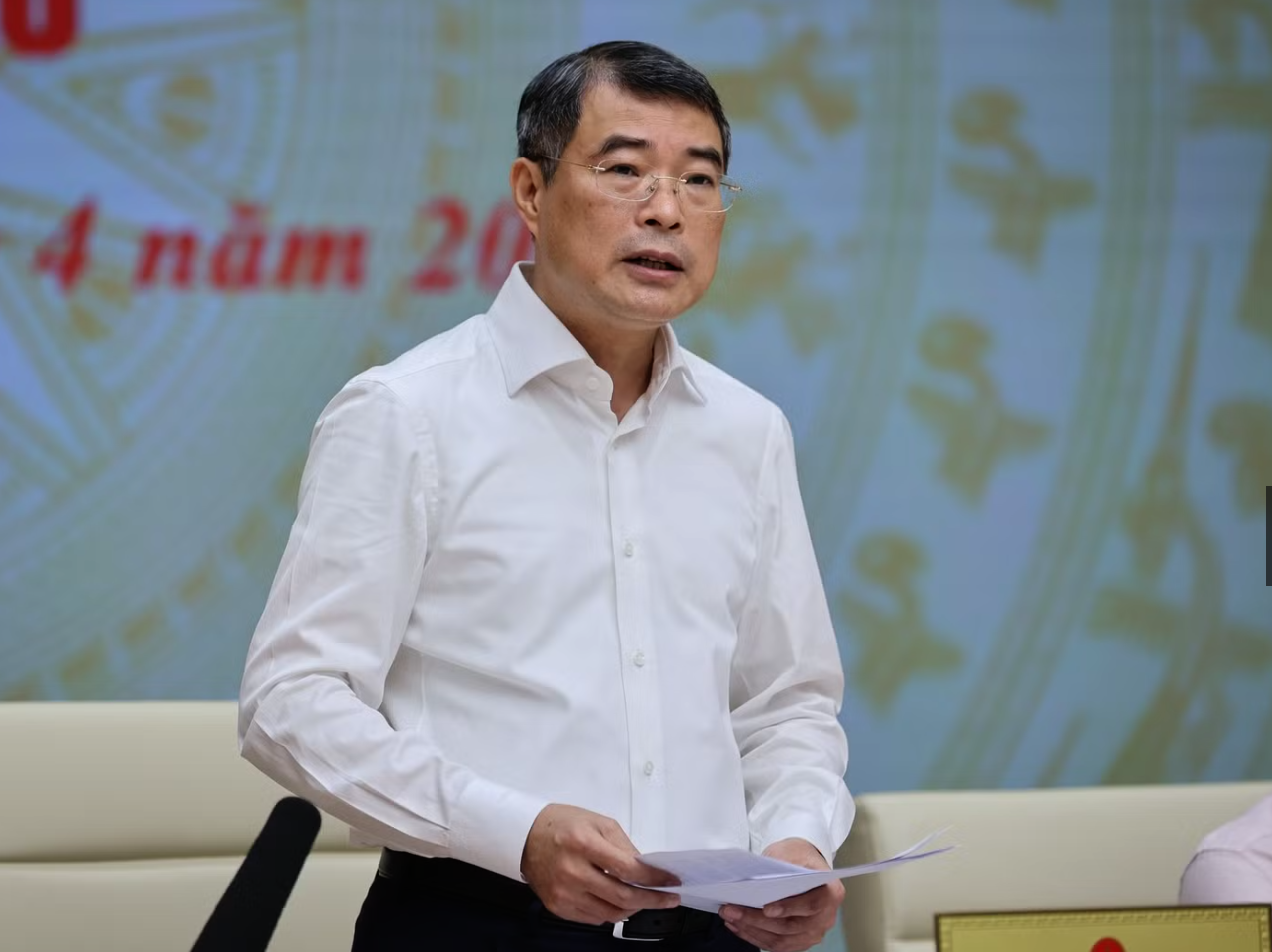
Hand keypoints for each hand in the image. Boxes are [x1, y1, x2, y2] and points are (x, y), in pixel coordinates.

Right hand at [520, 803, 680, 924]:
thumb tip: (645, 869)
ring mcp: (564, 892)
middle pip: (622, 896)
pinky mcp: (557, 906)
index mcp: (583, 843)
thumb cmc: (561, 825)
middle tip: (667, 898)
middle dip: (651, 900)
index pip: (628, 869)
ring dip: (633, 908)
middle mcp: (572, 871)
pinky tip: (618, 901)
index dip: (654, 878)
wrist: (524, 836)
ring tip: (643, 898)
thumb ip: (623, 845)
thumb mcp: (597, 822)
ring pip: (610, 912)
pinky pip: (593, 918)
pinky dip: (611, 912)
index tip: (670, 881)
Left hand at [719, 838, 842, 951]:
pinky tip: (738, 926)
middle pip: (791, 926)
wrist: (803, 864)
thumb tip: (756, 881)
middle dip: (757, 919)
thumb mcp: (791, 852)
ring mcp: (814, 932)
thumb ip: (780, 867)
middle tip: (731, 910)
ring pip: (781, 940)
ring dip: (751, 930)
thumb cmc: (797, 856)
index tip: (766, 908)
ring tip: (730, 917)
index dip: (789, 908)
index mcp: (831, 892)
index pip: (811, 905)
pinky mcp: (800, 940)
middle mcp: (826, 917)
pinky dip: (755, 937)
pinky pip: (777, 945)